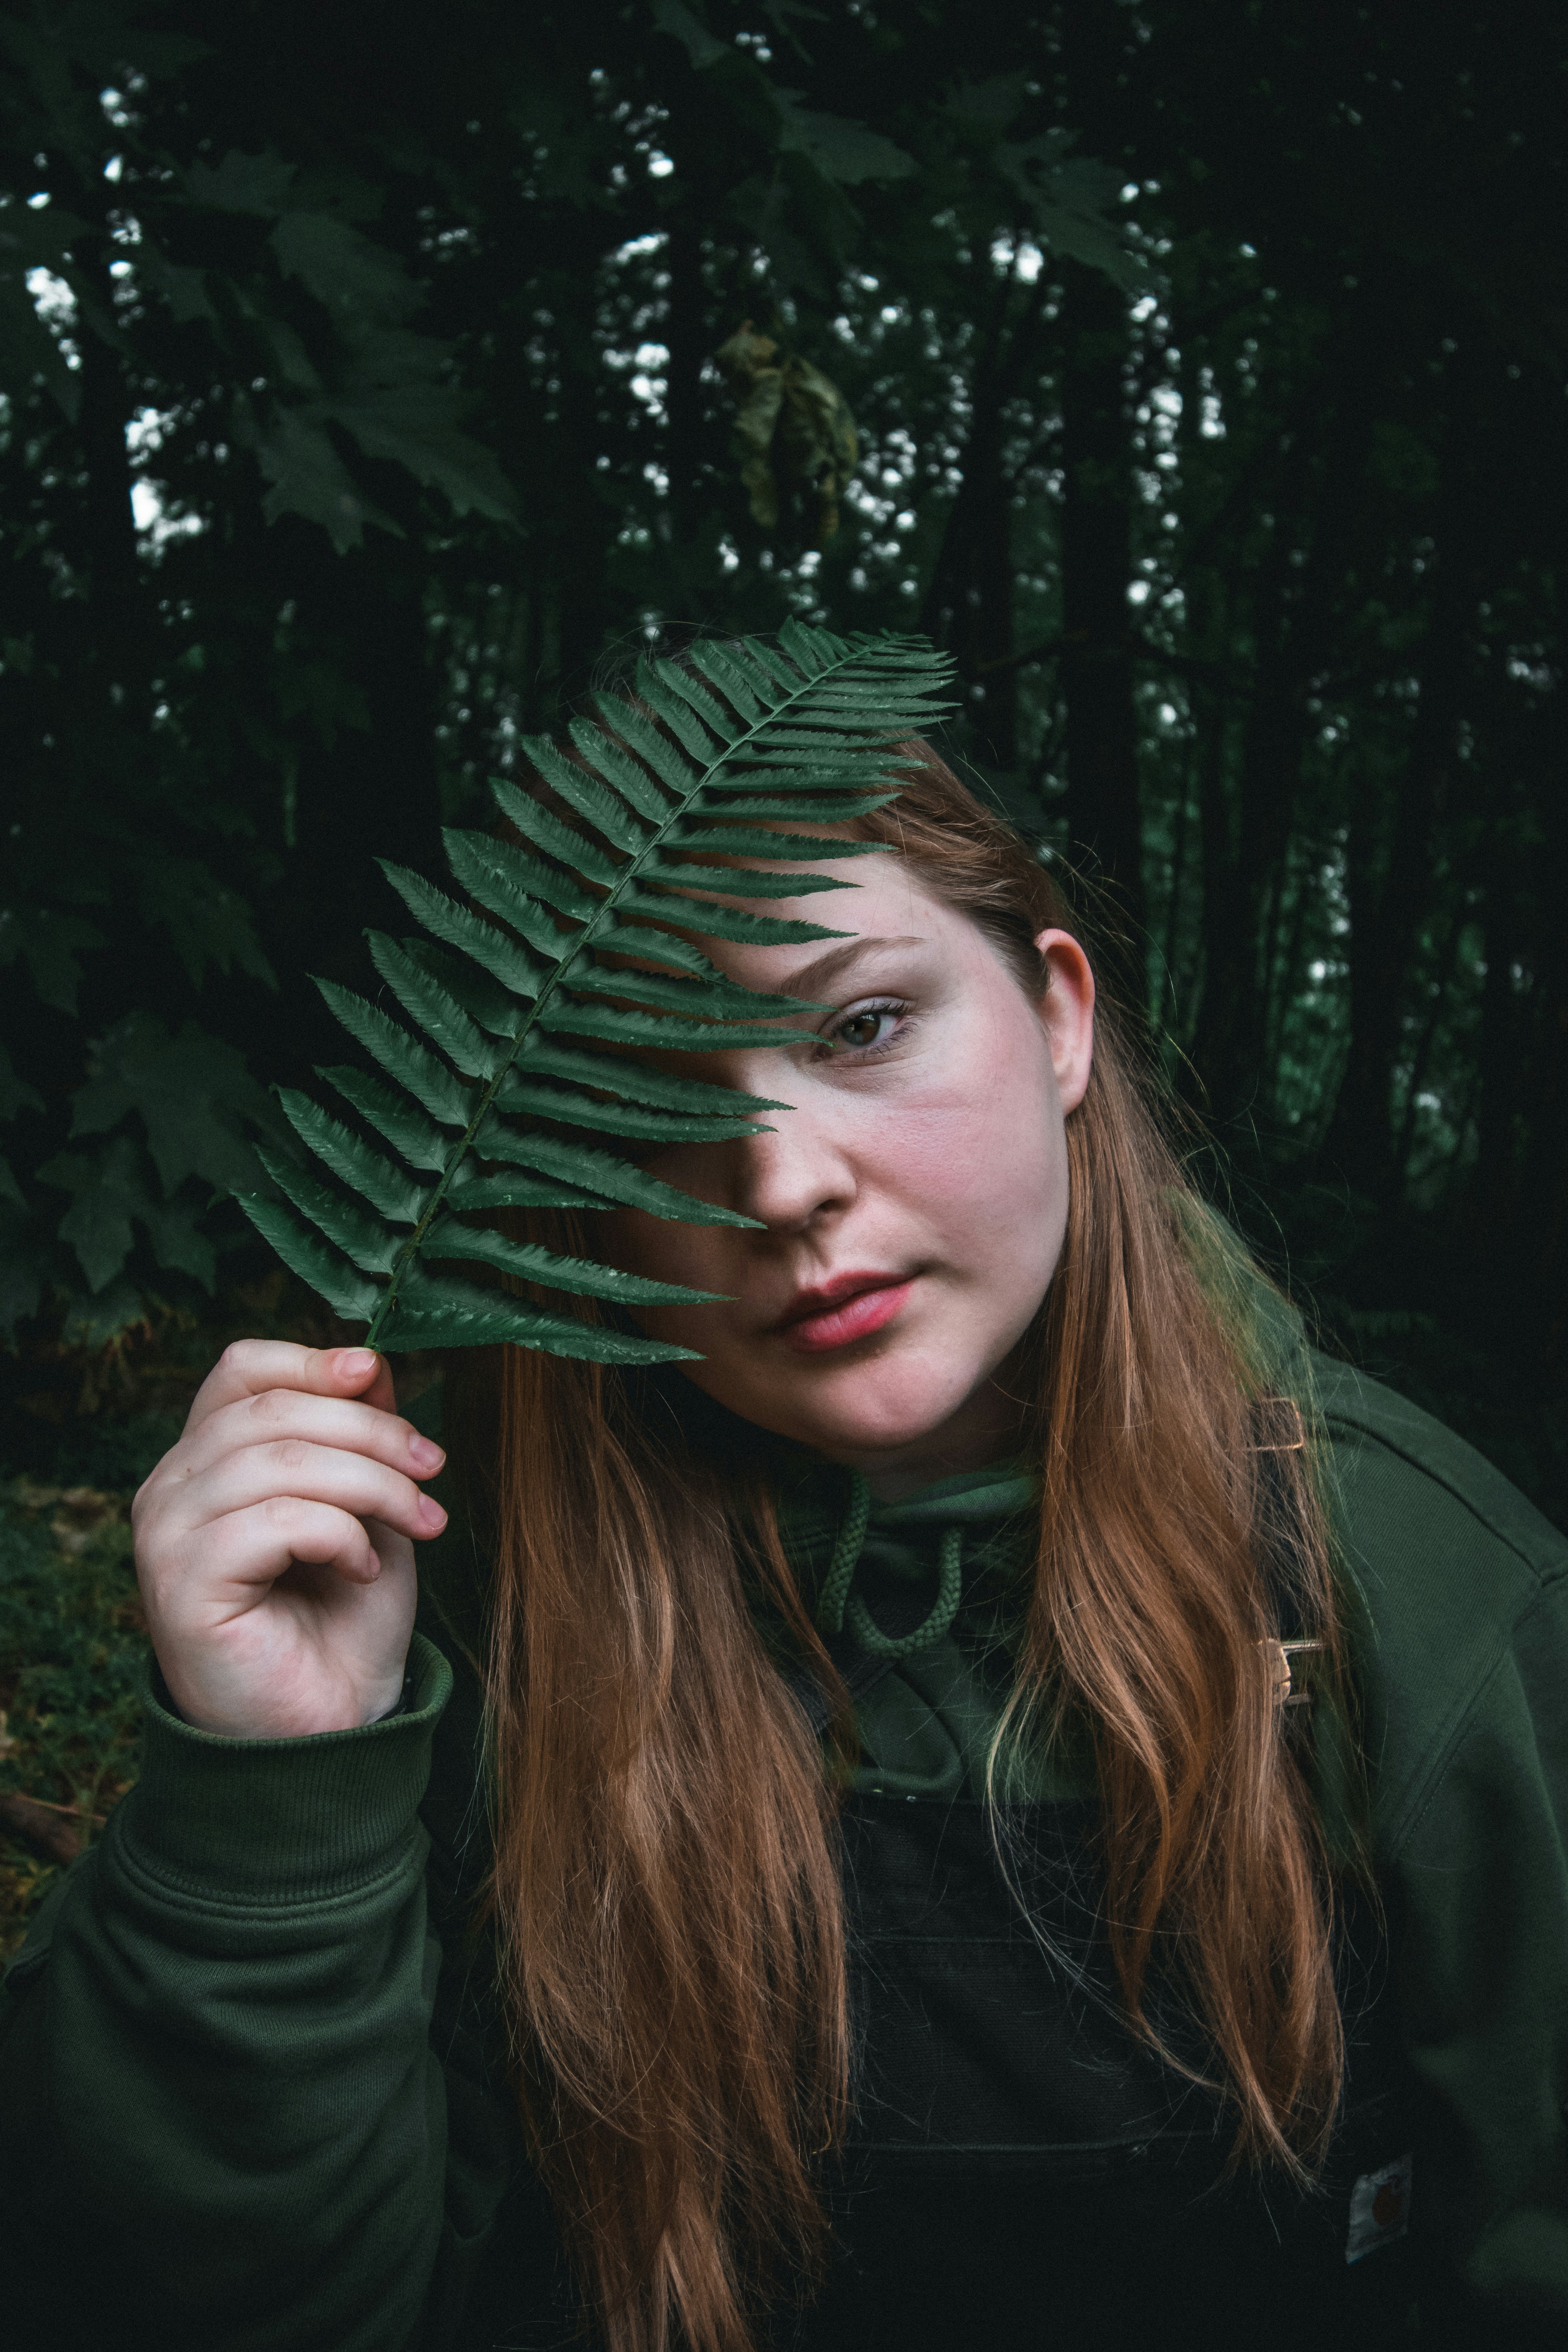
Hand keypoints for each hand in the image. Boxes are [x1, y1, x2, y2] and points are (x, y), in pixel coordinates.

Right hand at [132, 1342, 445, 1738]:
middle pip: (274, 1410)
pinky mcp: (181, 1585)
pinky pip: (275, 1521)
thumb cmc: (344, 1617)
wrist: (331, 1725)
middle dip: (372, 1432)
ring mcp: (165, 1537)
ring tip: (419, 1521)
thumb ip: (357, 1435)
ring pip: (280, 1462)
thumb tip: (370, 1362)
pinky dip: (339, 1535)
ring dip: (372, 1484)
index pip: (240, 1369)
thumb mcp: (366, 1506)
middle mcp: (170, 1489)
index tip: (376, 1375)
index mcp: (205, 1460)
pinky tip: (362, 1568)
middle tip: (433, 1468)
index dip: (312, 1360)